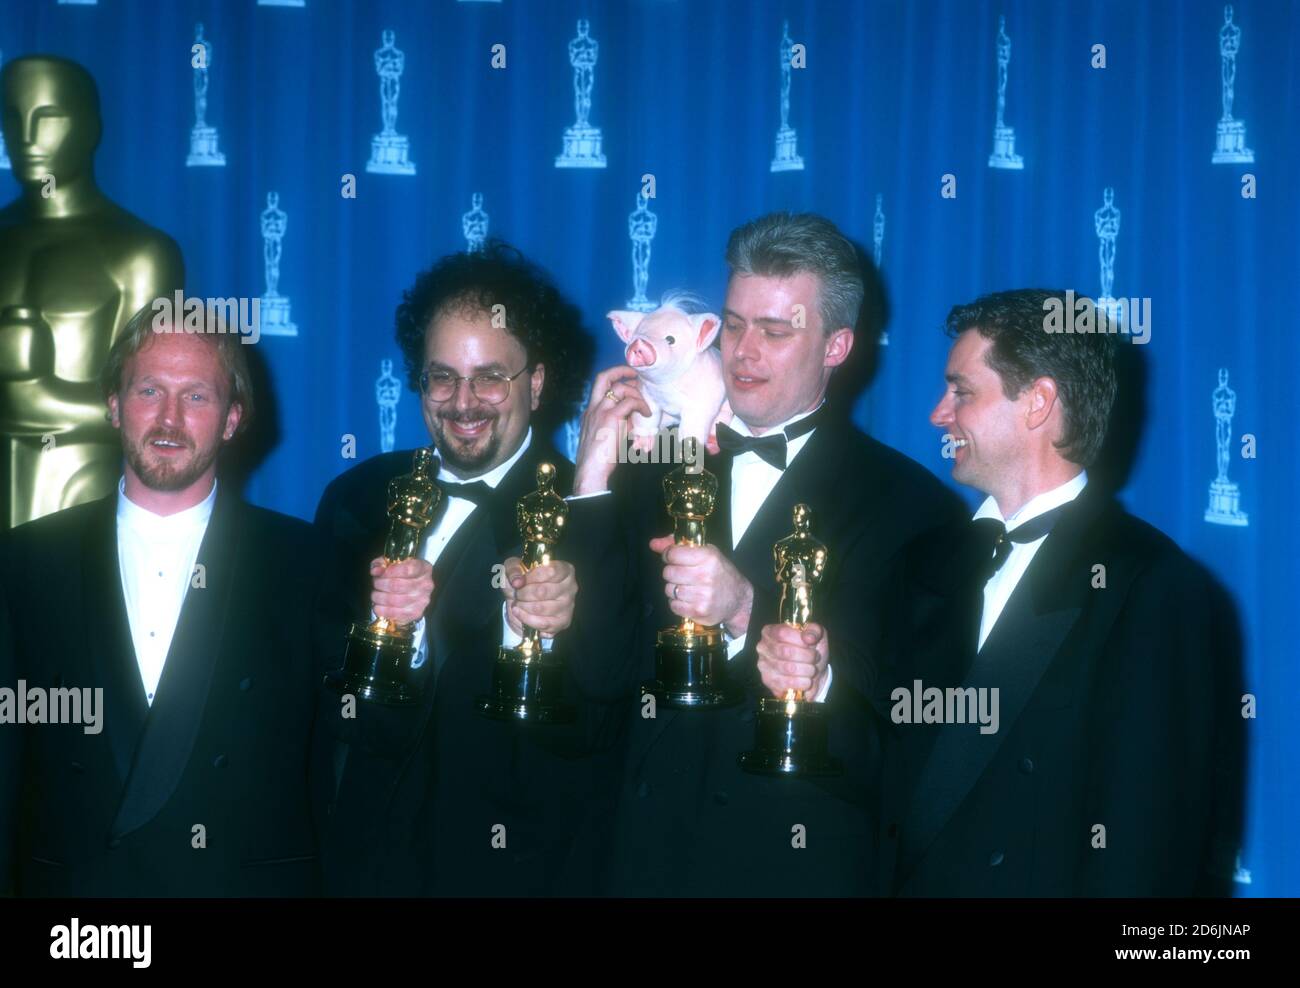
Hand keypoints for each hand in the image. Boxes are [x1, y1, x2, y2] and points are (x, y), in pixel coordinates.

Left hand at [370, 556, 433, 624]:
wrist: (415, 591)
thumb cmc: (404, 576)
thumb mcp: (395, 564)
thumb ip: (383, 564)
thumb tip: (376, 570)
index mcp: (423, 569)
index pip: (406, 569)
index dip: (389, 571)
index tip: (379, 572)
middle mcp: (425, 585)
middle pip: (396, 585)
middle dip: (380, 584)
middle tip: (375, 583)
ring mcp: (421, 601)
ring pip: (393, 600)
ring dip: (378, 597)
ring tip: (376, 594)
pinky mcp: (415, 614)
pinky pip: (393, 613)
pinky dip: (381, 609)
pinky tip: (378, 605)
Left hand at [500, 556, 577, 637]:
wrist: (527, 599)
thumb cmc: (525, 579)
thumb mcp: (516, 567)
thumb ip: (514, 570)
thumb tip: (516, 581)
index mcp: (565, 570)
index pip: (550, 571)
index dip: (530, 577)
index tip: (517, 582)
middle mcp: (571, 587)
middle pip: (543, 591)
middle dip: (523, 593)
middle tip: (515, 594)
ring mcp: (568, 606)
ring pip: (541, 608)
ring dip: (523, 606)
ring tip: (516, 603)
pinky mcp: (563, 622)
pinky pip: (542, 623)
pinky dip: (526, 619)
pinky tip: (518, 613)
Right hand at [573, 365, 652, 494]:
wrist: (590, 471)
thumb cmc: (601, 461)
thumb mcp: (610, 438)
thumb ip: (621, 426)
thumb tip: (636, 420)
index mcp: (590, 413)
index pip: (601, 388)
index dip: (617, 382)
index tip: (630, 384)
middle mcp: (593, 408)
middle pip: (602, 377)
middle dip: (620, 370)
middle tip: (636, 374)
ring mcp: (600, 411)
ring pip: (619, 387)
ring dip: (636, 393)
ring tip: (646, 405)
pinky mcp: (610, 418)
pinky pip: (629, 402)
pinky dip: (641, 405)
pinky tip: (647, 414)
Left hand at [649, 534, 752, 632]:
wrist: (738, 600)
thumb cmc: (720, 573)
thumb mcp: (706, 553)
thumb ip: (678, 546)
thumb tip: (654, 543)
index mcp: (708, 557)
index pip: (672, 554)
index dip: (668, 555)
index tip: (672, 558)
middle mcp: (705, 575)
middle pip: (668, 572)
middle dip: (671, 573)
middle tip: (682, 574)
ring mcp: (702, 595)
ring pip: (669, 590)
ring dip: (674, 589)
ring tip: (687, 587)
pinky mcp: (698, 611)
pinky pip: (673, 605)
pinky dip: (677, 603)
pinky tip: (688, 599)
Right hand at [756, 622, 829, 698]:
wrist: (813, 673)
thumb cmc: (810, 650)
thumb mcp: (815, 634)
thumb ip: (814, 630)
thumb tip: (809, 638)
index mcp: (770, 631)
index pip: (783, 633)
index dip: (800, 639)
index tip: (812, 643)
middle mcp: (763, 647)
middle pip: (786, 651)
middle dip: (807, 656)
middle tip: (815, 657)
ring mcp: (764, 665)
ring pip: (789, 668)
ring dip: (807, 670)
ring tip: (812, 669)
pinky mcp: (768, 682)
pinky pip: (788, 683)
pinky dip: (803, 682)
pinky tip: (807, 680)